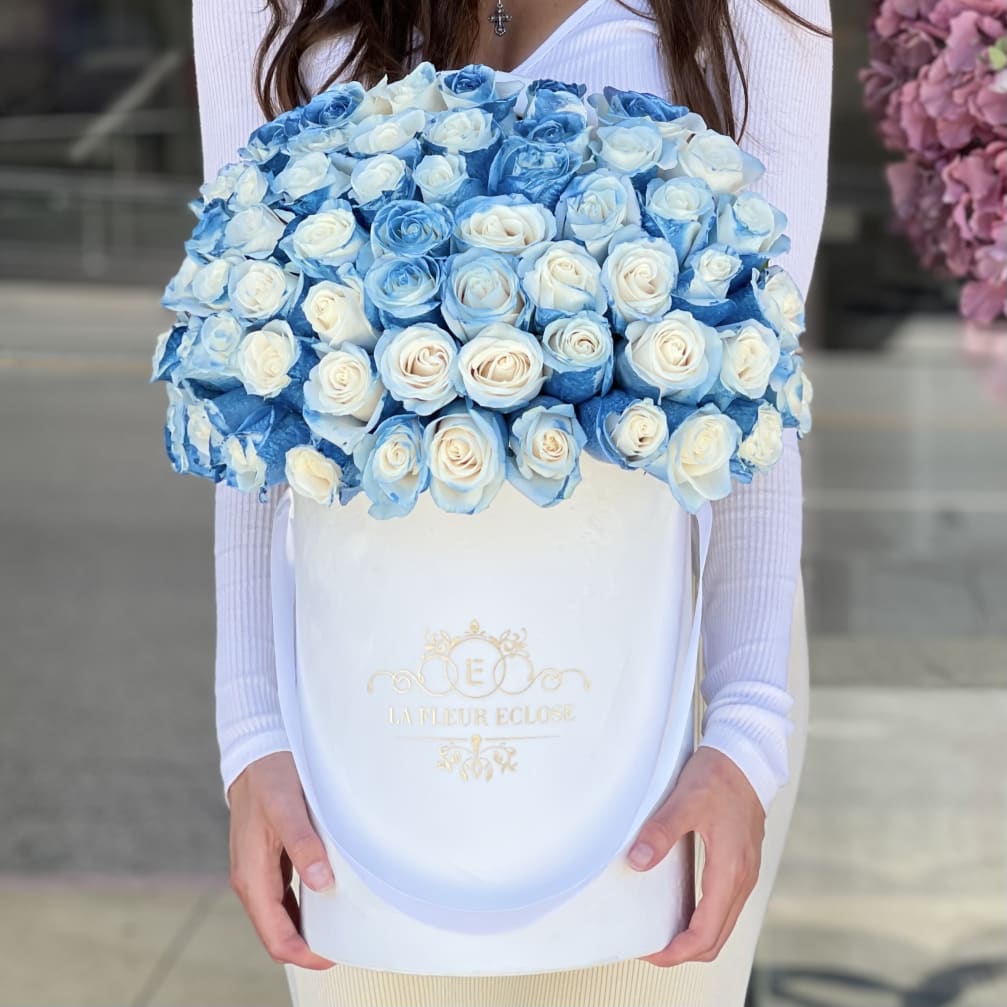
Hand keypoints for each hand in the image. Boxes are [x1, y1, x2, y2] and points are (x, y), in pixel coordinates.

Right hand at [227, 751, 336, 969]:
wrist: (255, 752)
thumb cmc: (269, 776)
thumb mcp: (288, 807)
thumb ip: (303, 845)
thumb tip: (322, 884)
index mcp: (252, 876)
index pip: (276, 936)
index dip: (304, 954)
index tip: (334, 957)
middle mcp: (251, 879)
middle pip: (277, 932)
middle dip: (307, 947)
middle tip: (345, 945)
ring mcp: (257, 869)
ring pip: (280, 915)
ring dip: (304, 927)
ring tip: (339, 927)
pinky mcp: (266, 857)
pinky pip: (282, 895)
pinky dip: (300, 905)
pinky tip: (324, 898)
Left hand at [627, 746, 764, 966]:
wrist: (747, 755)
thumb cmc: (720, 774)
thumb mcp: (685, 799)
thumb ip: (662, 830)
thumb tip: (638, 860)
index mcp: (730, 869)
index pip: (706, 932)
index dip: (678, 950)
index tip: (652, 952)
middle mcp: (742, 877)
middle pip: (717, 937)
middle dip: (685, 951)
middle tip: (652, 949)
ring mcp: (745, 871)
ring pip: (723, 923)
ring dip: (696, 936)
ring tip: (664, 932)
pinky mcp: (742, 861)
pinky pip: (725, 904)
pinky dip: (705, 918)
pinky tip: (683, 906)